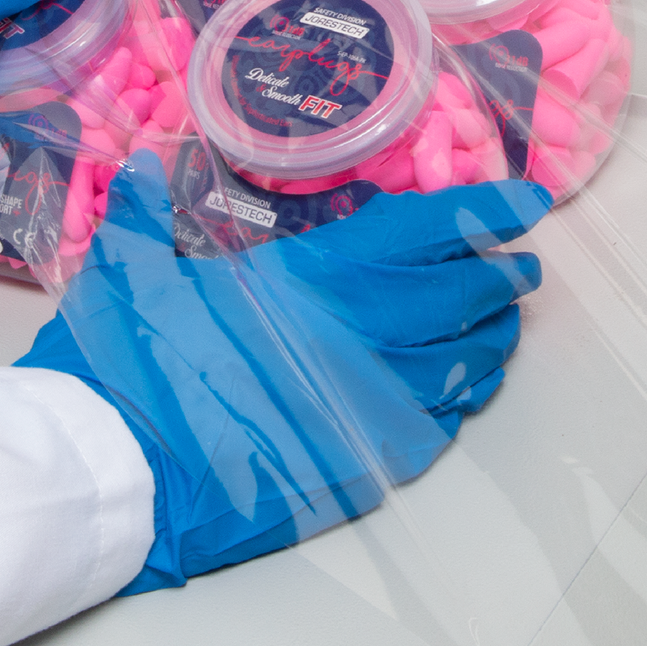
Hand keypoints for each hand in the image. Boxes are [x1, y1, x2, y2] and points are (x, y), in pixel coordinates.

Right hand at [15, 153, 548, 592]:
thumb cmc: (127, 368)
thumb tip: (143, 168)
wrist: (120, 477)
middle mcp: (360, 335)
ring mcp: (369, 405)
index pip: (424, 231)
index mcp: (312, 278)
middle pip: (463, 297)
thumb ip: (143, 216)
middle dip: (502, 275)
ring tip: (502, 322)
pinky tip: (461, 388)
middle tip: (521, 265)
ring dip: (491, 337)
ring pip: (465, 364)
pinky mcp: (364, 466)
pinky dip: (461, 397)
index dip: (485, 210)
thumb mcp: (128, 276)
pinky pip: (440, 425)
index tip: (526, 199)